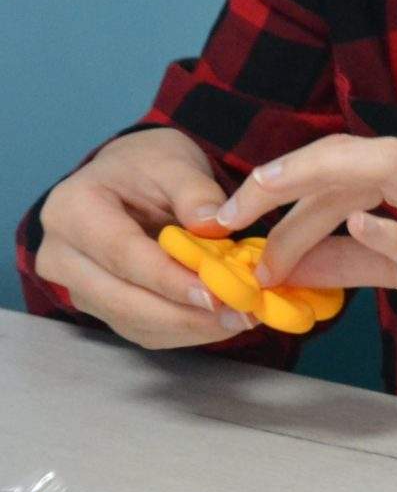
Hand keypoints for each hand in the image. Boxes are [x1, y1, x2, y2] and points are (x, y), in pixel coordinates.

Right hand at [31, 128, 254, 346]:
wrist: (126, 177)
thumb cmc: (148, 166)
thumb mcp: (174, 162)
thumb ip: (195, 192)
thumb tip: (215, 225)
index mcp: (73, 209)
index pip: (123, 254)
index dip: (169, 279)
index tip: (214, 294)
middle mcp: (61, 254)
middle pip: (121, 298)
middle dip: (184, 313)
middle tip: (239, 313)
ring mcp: (74, 284)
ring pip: (130, 320)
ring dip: (188, 326)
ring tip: (239, 317)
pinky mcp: (97, 304)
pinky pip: (138, 328)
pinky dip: (181, 330)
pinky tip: (219, 321)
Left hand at [213, 127, 396, 388]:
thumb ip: (352, 259)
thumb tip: (283, 265)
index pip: (339, 162)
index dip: (275, 186)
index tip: (228, 217)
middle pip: (344, 158)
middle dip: (272, 187)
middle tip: (222, 221)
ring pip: (373, 170)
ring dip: (306, 197)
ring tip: (256, 222)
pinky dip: (378, 228)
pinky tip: (341, 237)